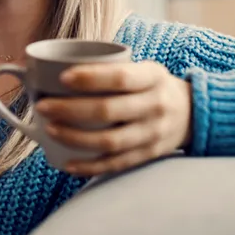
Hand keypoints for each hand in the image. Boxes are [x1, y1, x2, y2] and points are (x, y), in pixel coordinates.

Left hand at [36, 60, 192, 176]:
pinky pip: (116, 164)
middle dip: (69, 109)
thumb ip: (108, 68)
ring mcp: (153, 133)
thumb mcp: (141, 68)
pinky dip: (89, 166)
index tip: (61, 78)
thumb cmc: (151, 86)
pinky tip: (67, 164)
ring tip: (49, 129)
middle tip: (42, 106)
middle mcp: (155, 105)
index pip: (120, 77)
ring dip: (74, 137)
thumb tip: (51, 67)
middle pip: (108, 110)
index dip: (90, 78)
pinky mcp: (148, 155)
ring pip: (109, 141)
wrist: (192, 112)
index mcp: (152, 77)